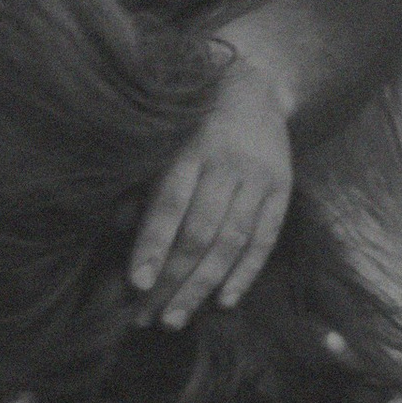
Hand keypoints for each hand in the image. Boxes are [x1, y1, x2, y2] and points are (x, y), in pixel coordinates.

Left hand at [129, 50, 292, 327]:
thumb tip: (118, 229)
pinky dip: (245, 274)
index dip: (152, 245)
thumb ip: (144, 182)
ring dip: (202, 286)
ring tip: (175, 318)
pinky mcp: (282, 189)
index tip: (134, 284)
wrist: (257, 84)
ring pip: (231, 243)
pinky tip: (224, 302)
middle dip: (172, 279)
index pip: (171, 204)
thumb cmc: (194, 117)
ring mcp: (260, 178)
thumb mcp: (165, 137)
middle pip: (200, 232)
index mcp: (192, 146)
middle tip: (148, 317)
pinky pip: (264, 239)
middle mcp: (229, 163)